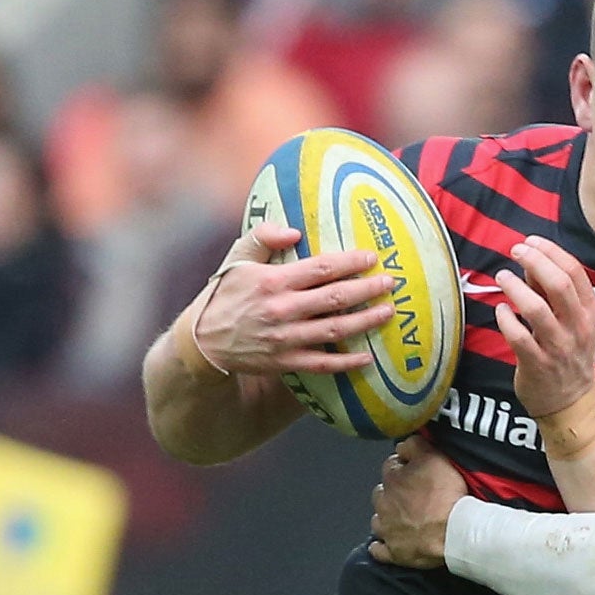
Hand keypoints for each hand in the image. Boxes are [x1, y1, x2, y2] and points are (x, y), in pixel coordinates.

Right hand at [180, 222, 397, 377]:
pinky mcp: (285, 362)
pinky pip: (322, 364)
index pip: (321, 268)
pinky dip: (346, 362)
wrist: (203, 342)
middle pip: (335, 298)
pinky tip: (368, 357)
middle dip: (367, 289)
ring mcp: (285, 339)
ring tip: (388, 312)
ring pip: (335, 330)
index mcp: (274, 281)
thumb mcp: (237, 258)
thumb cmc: (225, 294)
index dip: (350, 261)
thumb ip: (264, 236)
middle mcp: (283, 310)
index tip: (372, 256)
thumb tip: (295, 230)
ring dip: (365, 321)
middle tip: (390, 282)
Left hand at [369, 437, 468, 568]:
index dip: (403, 466)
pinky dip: (381, 547)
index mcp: (393, 480)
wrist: (454, 531)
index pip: (391, 466)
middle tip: (410, 495)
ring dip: (386, 518)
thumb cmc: (447, 494)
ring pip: (378, 520)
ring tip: (401, 518)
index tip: (414, 470)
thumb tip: (402, 446)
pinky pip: (379, 550)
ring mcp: (387, 530)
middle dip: (392, 493)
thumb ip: (414, 446)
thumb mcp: (435, 457)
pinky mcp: (393, 552)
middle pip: (381, 494)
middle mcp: (384, 504)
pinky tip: (387, 543)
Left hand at [493, 236, 594, 421]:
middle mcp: (577, 327)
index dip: (550, 251)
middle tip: (515, 250)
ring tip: (503, 277)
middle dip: (535, 261)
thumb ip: (552, 292)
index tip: (531, 241)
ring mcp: (558, 347)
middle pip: (558, 284)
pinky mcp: (537, 364)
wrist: (571, 403)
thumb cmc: (569, 355)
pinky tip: (501, 311)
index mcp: (590, 311)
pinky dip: (506, 319)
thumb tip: (530, 261)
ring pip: (536, 309)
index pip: (574, 271)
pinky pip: (518, 336)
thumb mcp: (573, 321)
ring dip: (515, 288)